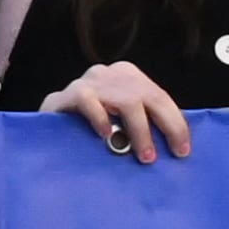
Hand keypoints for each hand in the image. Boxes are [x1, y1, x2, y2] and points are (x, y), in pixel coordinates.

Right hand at [47, 62, 190, 163]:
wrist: (46, 127)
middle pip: (149, 97)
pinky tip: (105, 135)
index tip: (182, 151)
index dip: (176, 125)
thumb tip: (176, 145)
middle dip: (164, 128)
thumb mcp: (120, 118)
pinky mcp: (70, 92)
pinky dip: (101, 119)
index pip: (161, 97)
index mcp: (128, 75)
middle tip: (168, 155)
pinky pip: (89, 102)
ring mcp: (90, 81)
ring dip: (140, 131)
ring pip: (126, 102)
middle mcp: (111, 73)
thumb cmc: (88, 126)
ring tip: (144, 155)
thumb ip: (141, 120)